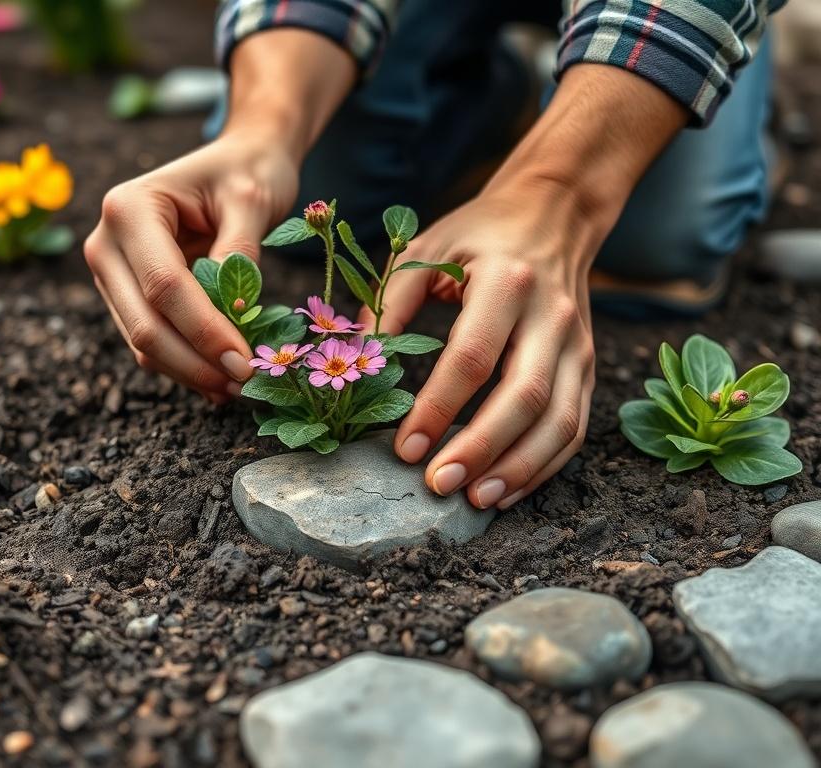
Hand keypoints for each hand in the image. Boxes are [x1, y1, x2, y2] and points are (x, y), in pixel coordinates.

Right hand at [85, 133, 299, 400]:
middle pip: (144, 323)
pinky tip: (219, 378)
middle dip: (194, 362)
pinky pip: (151, 342)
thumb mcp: (252, 201)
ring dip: (189, 371)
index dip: (204, 331)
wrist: (238, 163)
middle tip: (243, 381)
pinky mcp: (125, 296)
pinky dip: (185, 364)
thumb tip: (233, 315)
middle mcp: (105, 243)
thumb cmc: (247, 173)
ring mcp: (111, 273)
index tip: (244, 362)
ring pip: (142, 343)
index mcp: (128, 208)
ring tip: (236, 385)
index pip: (163, 285)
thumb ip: (239, 254)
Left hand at [364, 179, 597, 508]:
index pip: (471, 357)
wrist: (552, 214)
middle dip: (481, 448)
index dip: (438, 408)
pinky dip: (544, 465)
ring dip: (519, 468)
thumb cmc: (477, 237)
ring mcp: (577, 344)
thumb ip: (388, 303)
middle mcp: (551, 316)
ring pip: (559, 420)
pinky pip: (574, 426)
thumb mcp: (424, 251)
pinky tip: (507, 488)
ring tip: (475, 499)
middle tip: (438, 485)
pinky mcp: (587, 365)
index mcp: (506, 282)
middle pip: (524, 396)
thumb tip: (360, 364)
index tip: (404, 448)